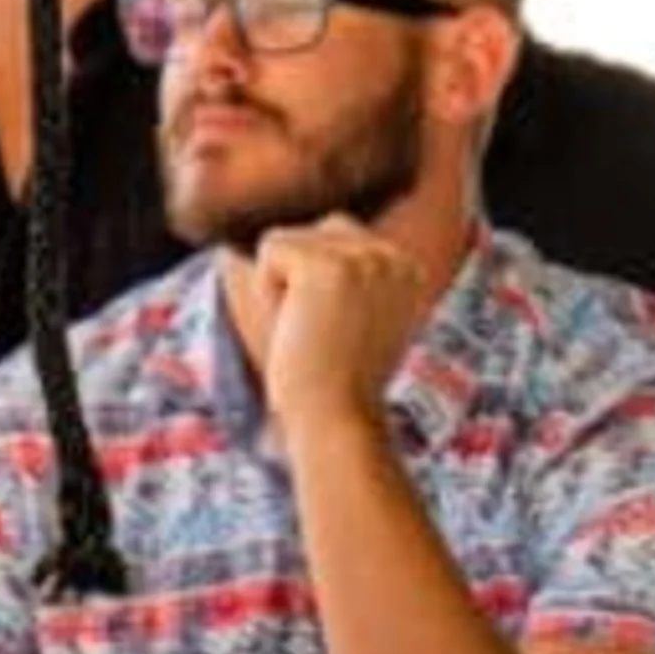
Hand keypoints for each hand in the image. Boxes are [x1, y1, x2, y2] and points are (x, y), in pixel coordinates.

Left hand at [239, 211, 432, 440]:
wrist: (337, 421)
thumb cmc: (335, 387)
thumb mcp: (359, 325)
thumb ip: (349, 281)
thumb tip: (246, 251)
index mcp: (408, 270)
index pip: (342, 241)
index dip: (322, 291)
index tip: (341, 338)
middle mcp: (393, 256)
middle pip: (319, 231)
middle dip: (301, 279)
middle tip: (320, 335)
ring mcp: (364, 258)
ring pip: (292, 239)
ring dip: (282, 285)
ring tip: (307, 331)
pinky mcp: (327, 266)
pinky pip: (271, 248)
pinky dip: (266, 290)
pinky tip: (293, 327)